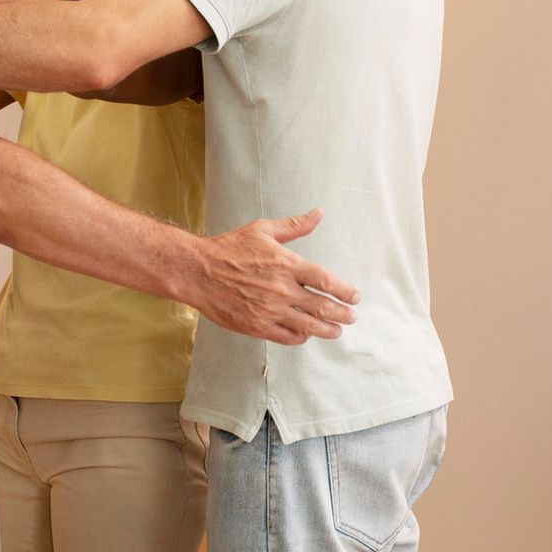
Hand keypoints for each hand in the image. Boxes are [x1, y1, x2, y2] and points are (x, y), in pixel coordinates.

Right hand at [179, 209, 360, 343]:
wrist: (197, 271)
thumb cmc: (228, 249)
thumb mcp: (262, 230)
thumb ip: (294, 226)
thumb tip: (318, 214)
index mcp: (286, 265)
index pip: (326, 281)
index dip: (345, 291)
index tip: (354, 296)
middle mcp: (282, 290)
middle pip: (323, 307)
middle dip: (343, 314)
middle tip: (351, 316)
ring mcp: (270, 310)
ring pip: (309, 326)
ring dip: (328, 330)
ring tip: (337, 330)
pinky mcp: (257, 326)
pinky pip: (288, 336)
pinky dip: (302, 337)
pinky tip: (306, 334)